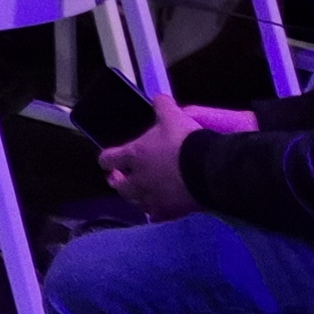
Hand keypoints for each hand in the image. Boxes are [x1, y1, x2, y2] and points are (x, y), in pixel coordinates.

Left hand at [101, 96, 255, 217]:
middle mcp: (138, 180)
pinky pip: (157, 215)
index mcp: (134, 155)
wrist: (207, 170)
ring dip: (135, 197)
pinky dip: (156, 212)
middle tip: (119, 178)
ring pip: (136, 202)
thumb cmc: (184, 142)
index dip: (106, 159)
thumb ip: (162, 106)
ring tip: (137, 194)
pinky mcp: (170, 212)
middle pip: (120, 186)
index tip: (107, 160)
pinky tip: (158, 211)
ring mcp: (153, 198)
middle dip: (118, 181)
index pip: (108, 159)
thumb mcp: (172, 116)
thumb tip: (159, 98)